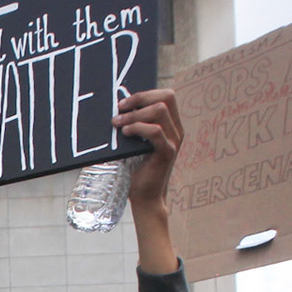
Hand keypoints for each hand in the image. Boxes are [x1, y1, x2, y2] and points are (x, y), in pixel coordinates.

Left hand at [115, 88, 182, 204]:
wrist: (144, 197)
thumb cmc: (136, 169)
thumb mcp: (134, 142)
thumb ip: (133, 125)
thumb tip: (116, 108)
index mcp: (171, 124)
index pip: (167, 95)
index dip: (145, 93)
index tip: (123, 103)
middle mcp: (176, 130)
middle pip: (167, 97)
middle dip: (140, 98)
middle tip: (119, 108)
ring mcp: (173, 140)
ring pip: (160, 111)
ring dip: (135, 114)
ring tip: (118, 124)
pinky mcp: (167, 152)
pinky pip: (156, 131)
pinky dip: (138, 128)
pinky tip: (125, 133)